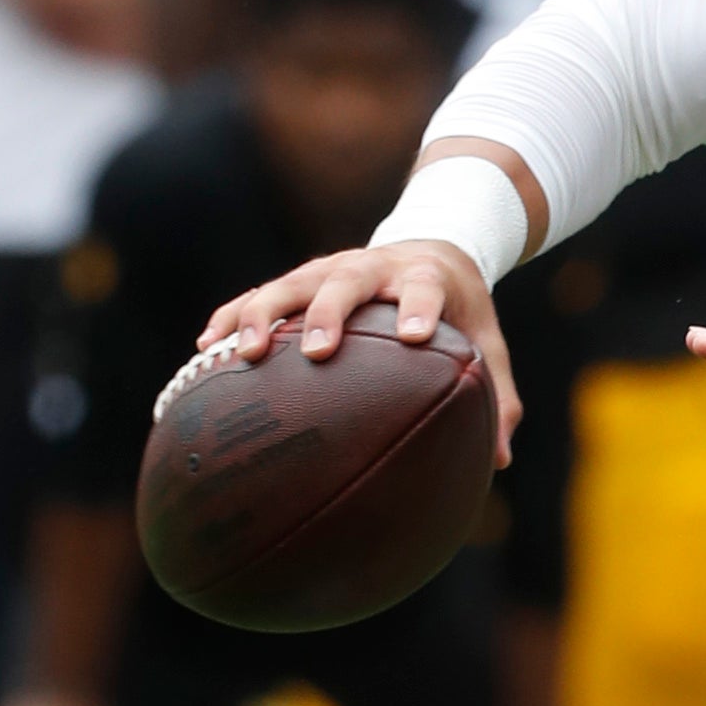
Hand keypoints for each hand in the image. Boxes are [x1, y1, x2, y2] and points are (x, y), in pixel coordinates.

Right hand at [198, 241, 519, 466]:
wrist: (433, 245)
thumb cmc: (461, 309)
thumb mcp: (487, 341)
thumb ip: (497, 393)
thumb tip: (499, 460)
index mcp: (425, 276)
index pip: (425, 288)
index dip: (419, 307)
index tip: (415, 336)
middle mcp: (374, 266)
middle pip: (347, 279)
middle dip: (331, 311)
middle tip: (319, 350)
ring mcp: (330, 267)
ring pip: (292, 282)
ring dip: (265, 313)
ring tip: (243, 353)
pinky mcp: (300, 279)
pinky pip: (258, 295)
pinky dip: (232, 316)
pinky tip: (205, 350)